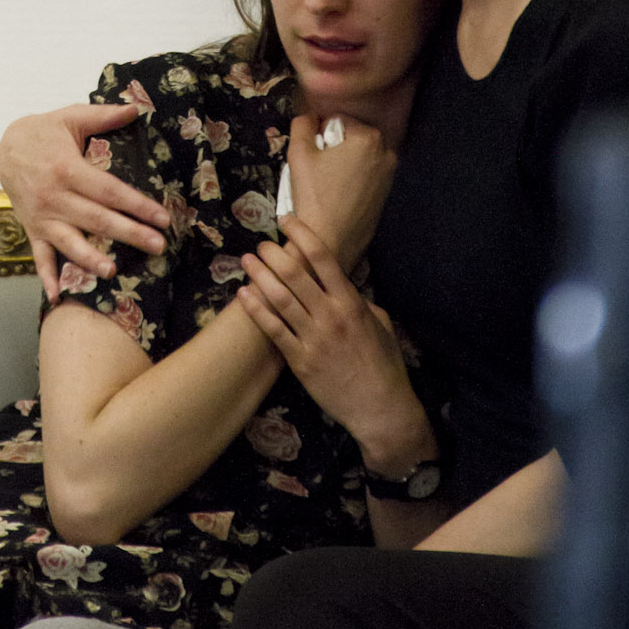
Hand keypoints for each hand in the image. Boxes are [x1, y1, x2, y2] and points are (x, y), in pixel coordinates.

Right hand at [0, 100, 169, 301]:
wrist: (4, 147)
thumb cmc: (44, 132)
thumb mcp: (71, 117)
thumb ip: (104, 115)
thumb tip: (135, 107)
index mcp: (67, 168)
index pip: (109, 191)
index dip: (136, 205)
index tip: (162, 217)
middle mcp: (54, 196)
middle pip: (97, 219)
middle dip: (129, 234)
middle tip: (159, 245)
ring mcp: (42, 216)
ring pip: (69, 241)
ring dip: (90, 259)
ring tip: (113, 271)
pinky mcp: (32, 229)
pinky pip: (39, 256)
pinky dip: (47, 276)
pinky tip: (59, 295)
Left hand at [237, 215, 434, 472]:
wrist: (380, 409)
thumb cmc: (384, 365)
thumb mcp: (380, 324)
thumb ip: (359, 301)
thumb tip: (341, 285)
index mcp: (351, 303)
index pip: (323, 258)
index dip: (302, 234)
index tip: (286, 219)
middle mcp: (330, 315)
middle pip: (295, 274)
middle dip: (273, 253)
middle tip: (261, 243)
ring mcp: (313, 338)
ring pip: (279, 298)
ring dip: (260, 275)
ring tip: (246, 259)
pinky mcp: (299, 360)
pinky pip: (273, 329)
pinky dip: (256, 309)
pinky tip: (243, 294)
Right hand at [284, 112, 396, 274]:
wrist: (330, 242)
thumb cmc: (314, 196)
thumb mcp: (298, 154)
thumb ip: (302, 124)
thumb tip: (309, 116)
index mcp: (368, 138)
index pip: (337, 119)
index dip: (319, 134)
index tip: (314, 156)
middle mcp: (386, 153)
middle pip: (350, 137)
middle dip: (333, 148)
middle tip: (319, 170)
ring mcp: (389, 175)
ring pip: (357, 156)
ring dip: (342, 162)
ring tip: (328, 184)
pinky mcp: (386, 194)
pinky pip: (365, 174)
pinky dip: (352, 178)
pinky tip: (338, 195)